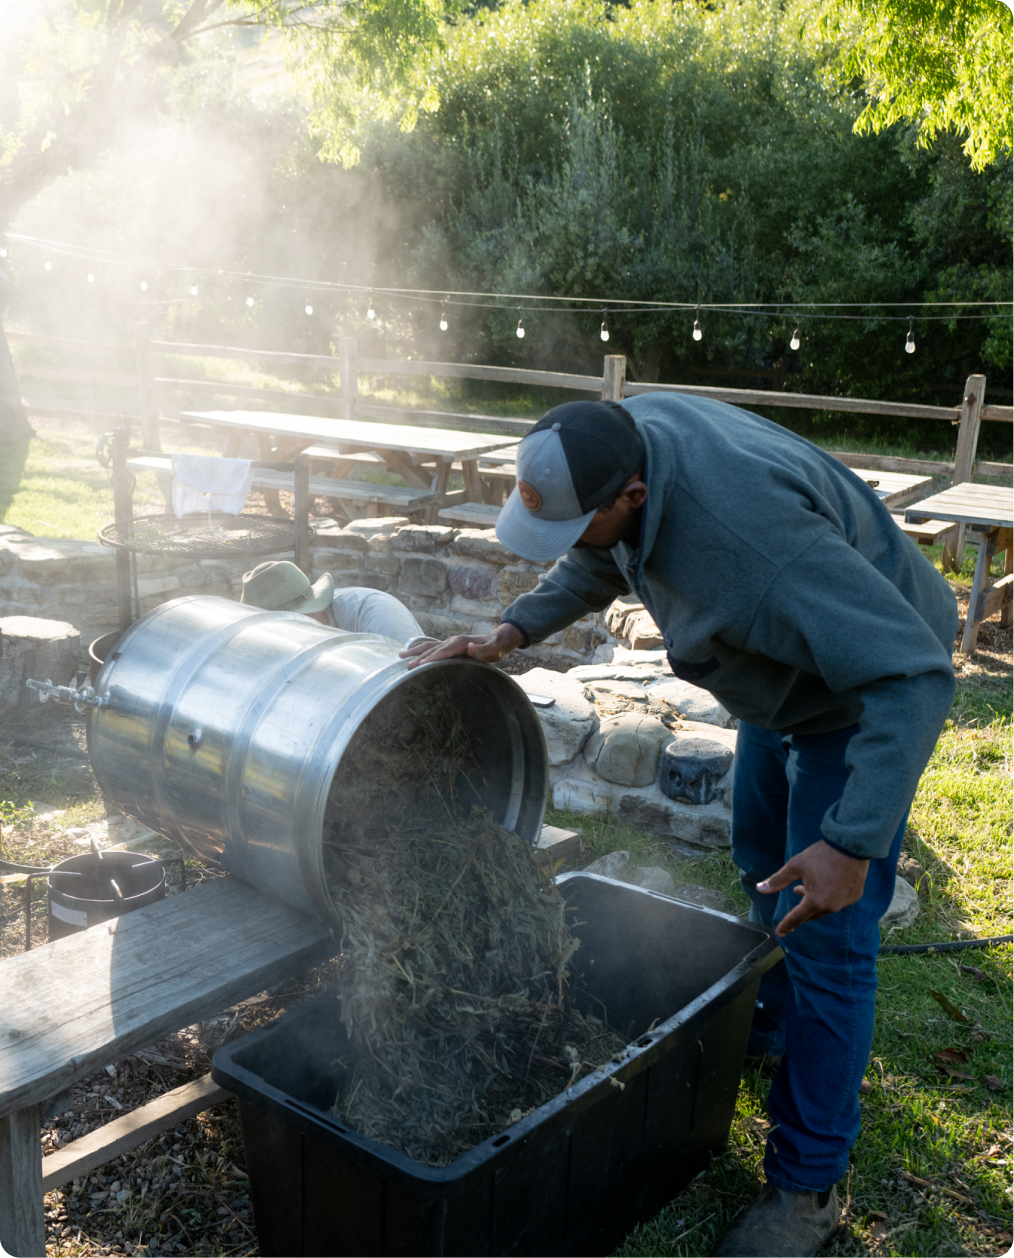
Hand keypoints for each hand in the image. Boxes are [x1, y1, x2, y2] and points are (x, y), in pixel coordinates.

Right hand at [400, 622, 524, 669]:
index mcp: (462, 642)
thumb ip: (482, 650)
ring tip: (400, 656)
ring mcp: (449, 642)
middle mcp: (453, 640)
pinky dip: (420, 651)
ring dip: (415, 651)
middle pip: (433, 649)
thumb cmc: (495, 647)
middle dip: (420, 657)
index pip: (445, 650)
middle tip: (407, 666)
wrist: (497, 640)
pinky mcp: (448, 646)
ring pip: (429, 646)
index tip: (422, 664)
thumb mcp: (494, 650)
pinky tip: (410, 654)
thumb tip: (471, 647)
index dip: (434, 657)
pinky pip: (432, 648)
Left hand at [757, 839, 869, 936]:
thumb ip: (778, 881)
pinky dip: (829, 896)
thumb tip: (760, 889)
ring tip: (807, 887)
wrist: (851, 845)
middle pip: (812, 913)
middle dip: (802, 907)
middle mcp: (831, 906)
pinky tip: (826, 884)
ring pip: (825, 907)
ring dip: (815, 900)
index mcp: (815, 901)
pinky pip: (838, 901)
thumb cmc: (820, 855)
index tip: (780, 932)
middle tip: (796, 892)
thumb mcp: (795, 866)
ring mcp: (845, 903)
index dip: (787, 925)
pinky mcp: (855, 896)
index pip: (797, 918)